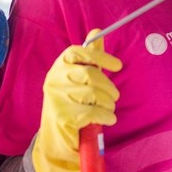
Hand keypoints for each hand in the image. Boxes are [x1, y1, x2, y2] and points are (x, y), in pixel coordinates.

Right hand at [32, 38, 121, 171]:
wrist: (56, 141)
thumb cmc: (72, 106)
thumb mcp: (79, 80)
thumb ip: (89, 58)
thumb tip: (98, 30)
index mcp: (58, 67)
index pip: (78, 51)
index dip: (99, 56)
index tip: (118, 65)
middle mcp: (54, 79)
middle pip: (90, 74)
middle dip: (109, 88)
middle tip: (113, 97)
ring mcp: (56, 97)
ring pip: (94, 94)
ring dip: (108, 105)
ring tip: (106, 111)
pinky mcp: (62, 115)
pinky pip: (94, 111)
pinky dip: (105, 117)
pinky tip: (105, 120)